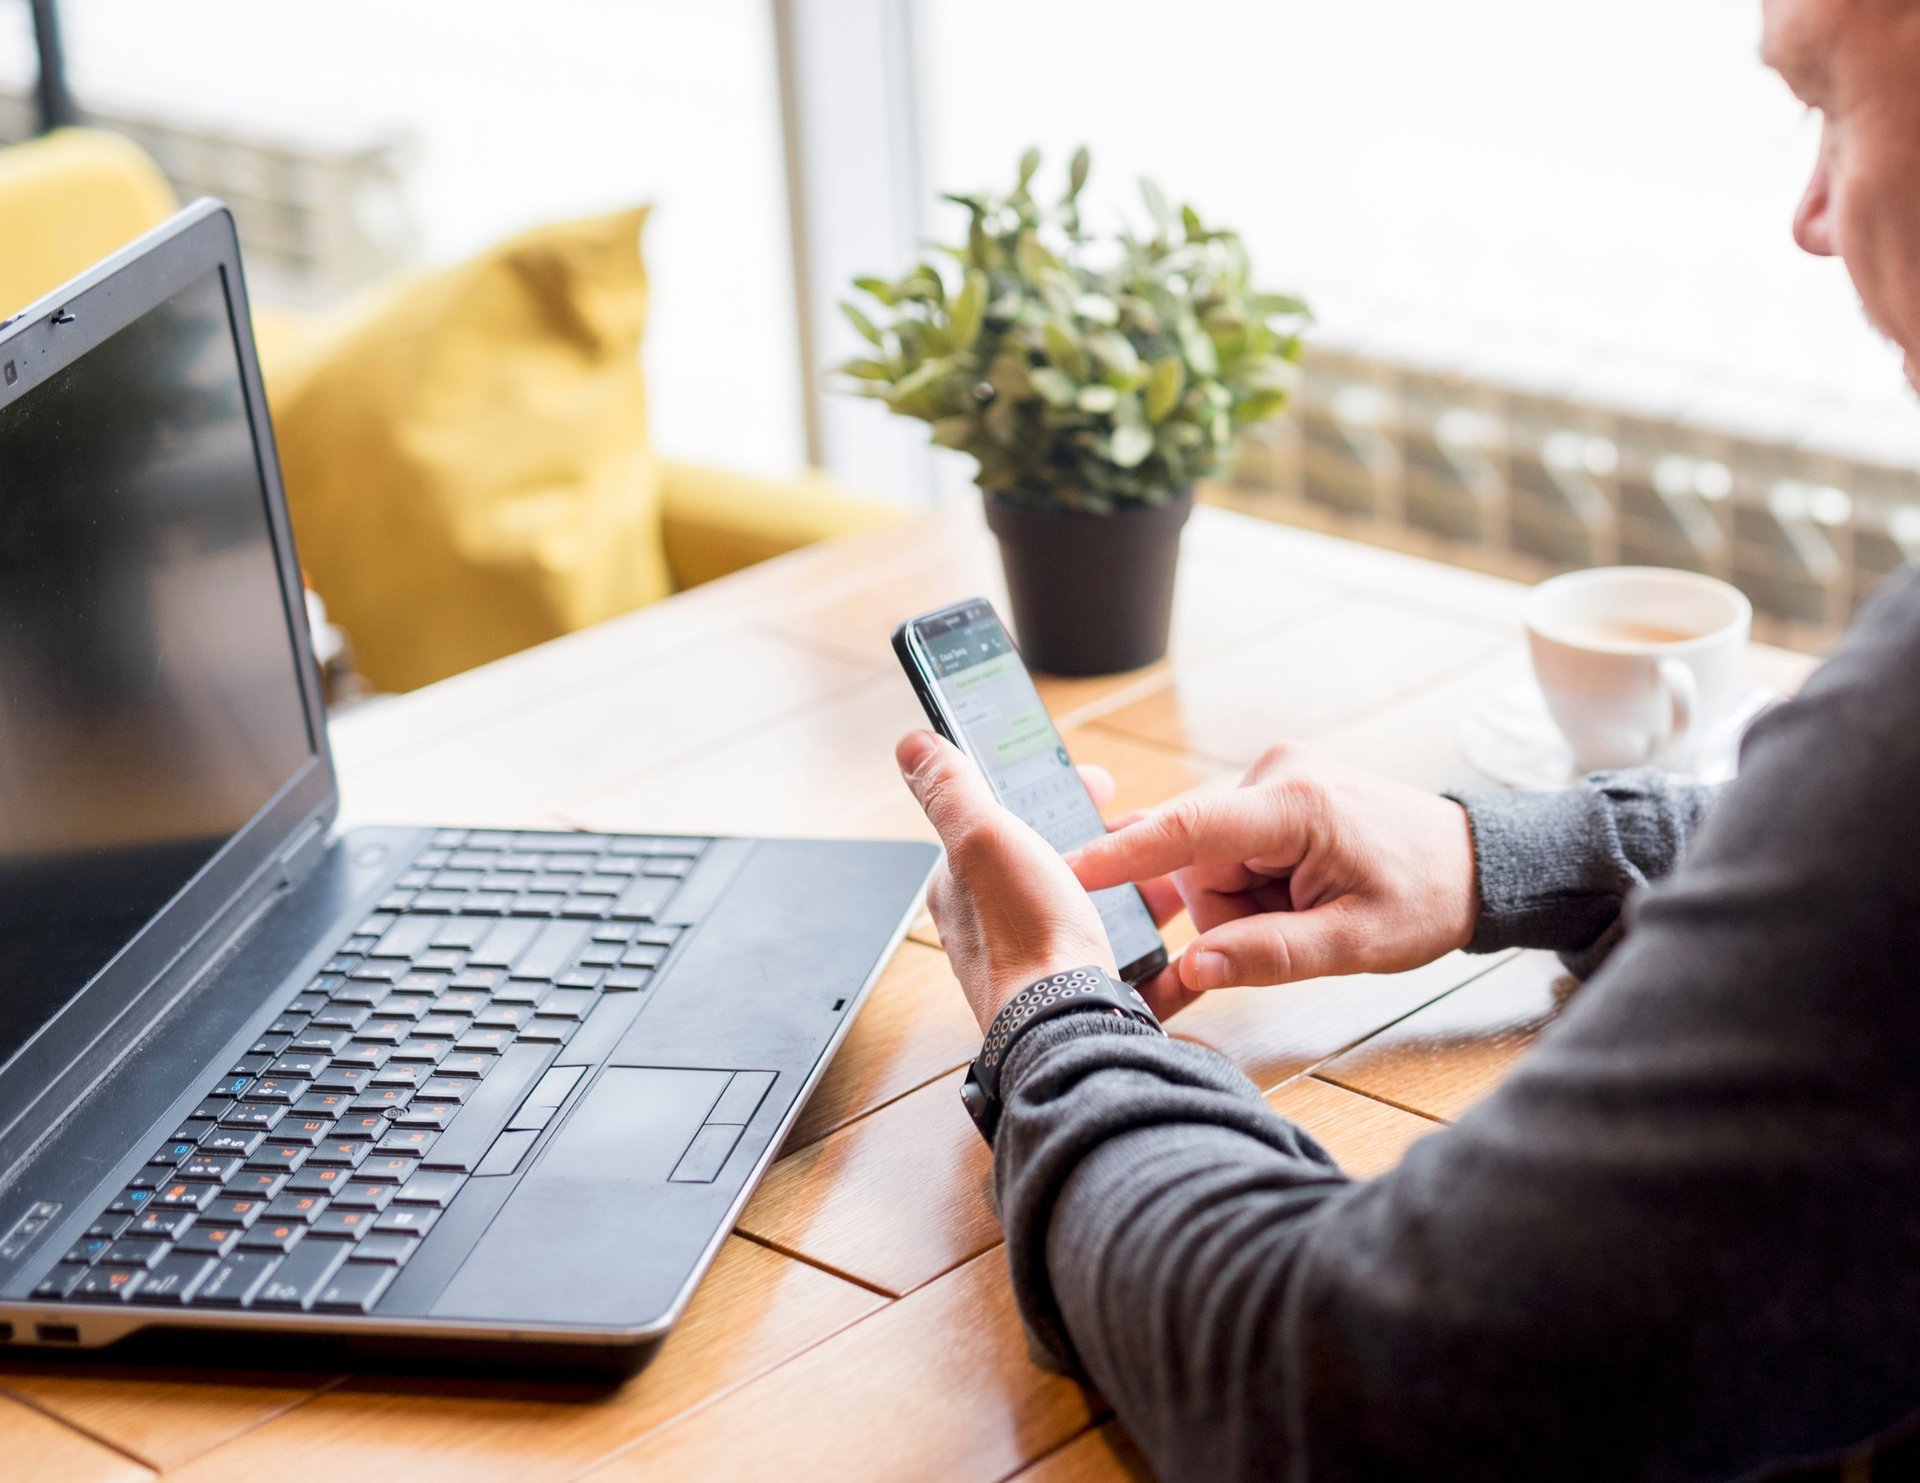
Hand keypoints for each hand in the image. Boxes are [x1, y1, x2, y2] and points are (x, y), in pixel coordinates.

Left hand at [895, 731, 1184, 1029]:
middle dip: (1098, 841)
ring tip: (1170, 871)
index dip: (1047, 792)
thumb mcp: (983, 840)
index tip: (1094, 781)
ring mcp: (1040, 962)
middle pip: (1051, 866)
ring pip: (1091, 910)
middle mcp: (994, 927)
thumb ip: (951, 790)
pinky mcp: (1081, 995)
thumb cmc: (1025, 935)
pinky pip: (1122, 960)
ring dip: (1132, 886)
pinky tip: (1177, 931)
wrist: (1069, 1027)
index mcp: (965, 887)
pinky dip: (1151, 943)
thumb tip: (912, 743)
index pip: (1002, 823)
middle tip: (1138, 828)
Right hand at [1068, 742, 1477, 993]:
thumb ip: (1268, 955)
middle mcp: (1276, 775)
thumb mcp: (1354, 944)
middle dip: (1230, 911)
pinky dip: (1245, 885)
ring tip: (1308, 911)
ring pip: (1210, 862)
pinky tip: (1277, 905)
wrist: (1474, 864)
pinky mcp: (1272, 791)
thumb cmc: (1426, 899)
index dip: (1123, 854)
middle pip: (1199, 862)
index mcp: (1297, 805)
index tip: (1065, 870)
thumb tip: (1189, 968)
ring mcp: (1273, 778)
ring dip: (1244, 901)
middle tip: (1297, 928)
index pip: (1189, 830)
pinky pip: (1228, 849)